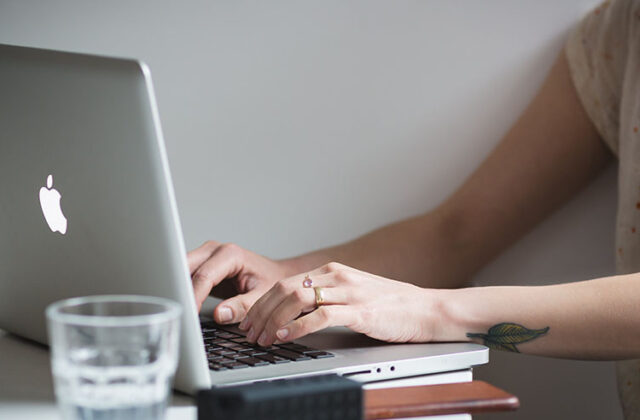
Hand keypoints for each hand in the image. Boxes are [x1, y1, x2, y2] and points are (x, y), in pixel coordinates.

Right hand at [188, 241, 291, 323]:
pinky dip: (182, 289)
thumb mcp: (261, 296)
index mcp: (231, 254)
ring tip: (178, 309)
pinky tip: (183, 303)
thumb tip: (220, 314)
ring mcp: (206, 255)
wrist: (274, 274)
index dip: (194, 296)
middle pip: (186, 267)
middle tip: (178, 312)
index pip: (204, 275)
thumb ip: (243, 306)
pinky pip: (185, 275)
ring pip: (181, 270)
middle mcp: (215, 250)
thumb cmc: (270, 281)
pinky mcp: (201, 264)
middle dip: (180, 290)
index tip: (190, 313)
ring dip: (178, 288)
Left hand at [239, 262, 439, 346]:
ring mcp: (349, 292)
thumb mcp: (352, 294)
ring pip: (297, 299)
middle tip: (249, 332)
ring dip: (273, 319)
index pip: (286, 283)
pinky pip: (321, 316)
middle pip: (285, 289)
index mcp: (332, 272)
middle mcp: (337, 277)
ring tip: (262, 337)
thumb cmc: (390, 306)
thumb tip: (294, 313)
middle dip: (261, 312)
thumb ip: (326, 298)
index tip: (250, 320)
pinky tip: (285, 337)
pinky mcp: (361, 311)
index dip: (263, 303)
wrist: (426, 309)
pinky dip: (297, 327)